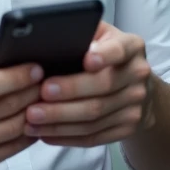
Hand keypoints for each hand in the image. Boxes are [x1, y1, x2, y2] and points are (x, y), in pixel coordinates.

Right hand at [0, 44, 42, 169]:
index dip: (15, 77)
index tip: (35, 68)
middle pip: (3, 106)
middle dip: (30, 91)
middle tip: (46, 81)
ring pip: (11, 128)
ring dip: (33, 111)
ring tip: (43, 98)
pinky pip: (10, 150)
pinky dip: (27, 134)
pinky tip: (33, 120)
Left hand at [23, 22, 154, 146]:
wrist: (137, 87)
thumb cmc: (106, 56)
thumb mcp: (100, 36)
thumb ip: (82, 34)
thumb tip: (45, 39)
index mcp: (131, 47)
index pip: (119, 49)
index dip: (104, 55)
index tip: (86, 59)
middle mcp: (137, 75)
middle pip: (102, 87)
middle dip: (69, 91)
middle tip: (40, 93)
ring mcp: (135, 105)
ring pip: (94, 116)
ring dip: (60, 119)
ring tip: (32, 118)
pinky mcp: (127, 128)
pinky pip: (94, 136)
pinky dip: (66, 136)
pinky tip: (45, 133)